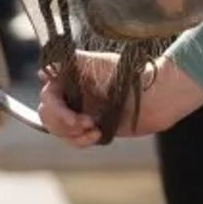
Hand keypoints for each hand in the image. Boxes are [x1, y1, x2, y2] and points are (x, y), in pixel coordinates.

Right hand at [36, 51, 202, 145]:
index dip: (55, 110)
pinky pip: (74, 140)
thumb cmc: (130, 75)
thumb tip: (47, 65)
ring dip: (73, 134)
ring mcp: (80, 112)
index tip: (73, 119)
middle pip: (48, 116)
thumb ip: (73, 63)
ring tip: (94, 129)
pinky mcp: (90, 127)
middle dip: (64, 124)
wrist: (155, 97)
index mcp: (71, 79)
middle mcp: (73, 95)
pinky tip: (97, 134)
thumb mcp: (100, 64)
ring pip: (59, 130)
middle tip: (86, 123)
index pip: (48, 96)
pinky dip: (81, 141)